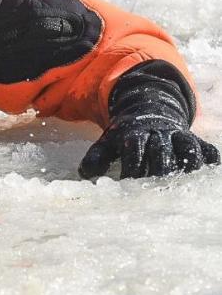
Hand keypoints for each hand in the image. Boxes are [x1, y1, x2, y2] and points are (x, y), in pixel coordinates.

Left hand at [78, 60, 218, 179]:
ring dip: (188, 161)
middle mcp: (158, 133)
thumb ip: (97, 156)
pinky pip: (207, 147)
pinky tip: (210, 169)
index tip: (128, 183)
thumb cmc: (126, 134)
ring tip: (187, 178)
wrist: (149, 108)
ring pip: (188, 146)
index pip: (134, 150)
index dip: (132, 166)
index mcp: (135, 134)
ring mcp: (178, 135)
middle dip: (160, 167)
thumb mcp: (109, 141)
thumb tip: (85, 174)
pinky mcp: (193, 139)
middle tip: (157, 185)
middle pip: (162, 151)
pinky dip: (210, 157)